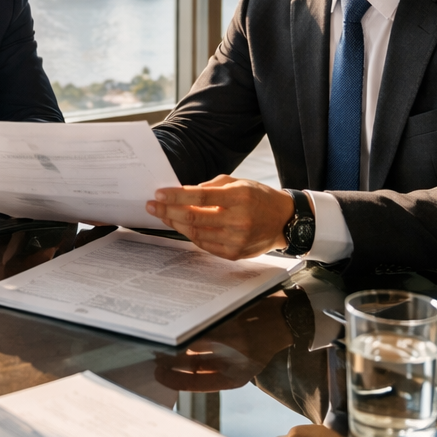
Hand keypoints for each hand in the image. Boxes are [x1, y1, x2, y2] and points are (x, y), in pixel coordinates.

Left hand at [146, 175, 294, 259]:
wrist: (284, 220)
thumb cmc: (259, 197)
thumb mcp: (239, 183)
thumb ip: (211, 187)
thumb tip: (184, 192)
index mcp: (240, 197)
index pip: (200, 198)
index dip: (176, 196)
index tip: (159, 194)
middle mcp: (239, 220)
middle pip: (194, 218)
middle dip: (168, 211)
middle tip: (152, 205)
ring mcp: (237, 240)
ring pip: (196, 233)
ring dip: (175, 224)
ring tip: (163, 215)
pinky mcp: (235, 254)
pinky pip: (204, 245)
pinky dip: (190, 235)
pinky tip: (180, 226)